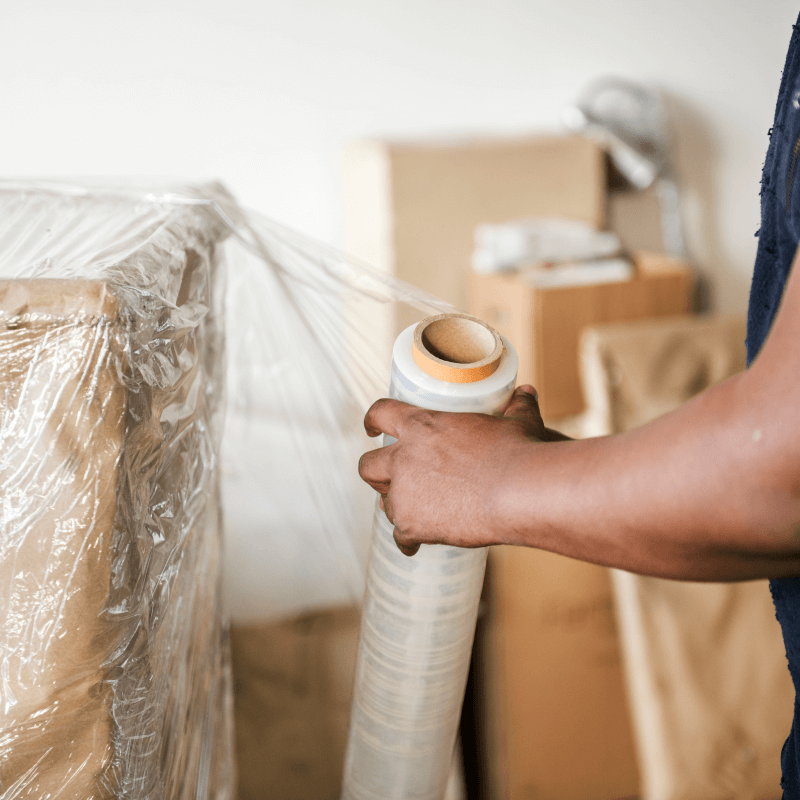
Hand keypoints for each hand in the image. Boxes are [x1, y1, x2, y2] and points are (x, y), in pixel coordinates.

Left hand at [357, 385, 567, 555]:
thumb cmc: (519, 453)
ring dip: (398, 507)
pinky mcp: (411, 525)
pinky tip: (416, 544)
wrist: (519, 492)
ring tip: (417, 514)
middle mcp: (403, 458)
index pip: (381, 414)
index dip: (373, 420)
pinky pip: (400, 536)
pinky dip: (408, 541)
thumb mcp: (517, 422)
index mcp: (421, 426)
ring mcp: (403, 493)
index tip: (371, 428)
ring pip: (385, 504)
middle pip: (367, 466)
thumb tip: (526, 392)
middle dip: (376, 474)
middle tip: (390, 480)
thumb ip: (517, 406)